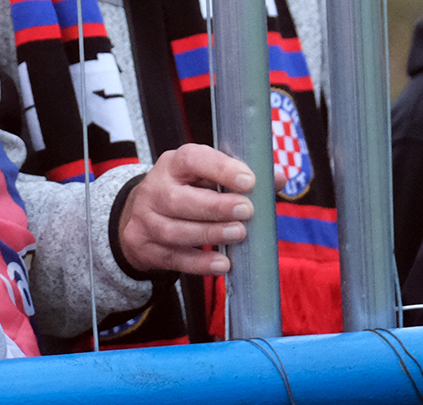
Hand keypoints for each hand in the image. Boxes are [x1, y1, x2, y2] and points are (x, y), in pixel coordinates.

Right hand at [117, 143, 257, 275]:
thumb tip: (278, 179)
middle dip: (215, 207)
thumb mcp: (205, 176)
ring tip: (239, 234)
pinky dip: (200, 263)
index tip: (248, 180)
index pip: (191, 159)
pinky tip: (223, 263)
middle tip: (246, 210)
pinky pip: (174, 258)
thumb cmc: (185, 191)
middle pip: (178, 199)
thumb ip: (240, 177)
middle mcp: (155, 190)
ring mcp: (148, 220)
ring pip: (175, 231)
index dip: (220, 168)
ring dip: (210, 234)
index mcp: (173, 165)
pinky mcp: (147, 247)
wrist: (144, 214)